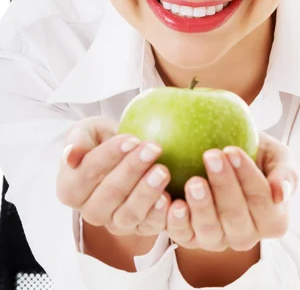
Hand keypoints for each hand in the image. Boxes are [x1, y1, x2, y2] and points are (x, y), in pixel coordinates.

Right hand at [56, 116, 171, 236]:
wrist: (128, 153)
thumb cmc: (104, 139)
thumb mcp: (89, 130)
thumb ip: (78, 138)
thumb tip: (71, 155)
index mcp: (70, 188)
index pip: (86, 173)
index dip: (109, 156)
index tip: (132, 138)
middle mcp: (91, 211)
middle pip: (109, 194)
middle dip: (132, 170)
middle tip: (153, 149)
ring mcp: (115, 222)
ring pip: (129, 214)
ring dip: (147, 192)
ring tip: (163, 171)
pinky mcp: (140, 229)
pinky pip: (150, 227)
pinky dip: (160, 215)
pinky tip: (170, 198)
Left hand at [166, 131, 298, 250]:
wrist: (223, 156)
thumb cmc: (254, 153)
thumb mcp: (276, 156)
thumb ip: (285, 172)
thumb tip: (281, 194)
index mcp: (273, 220)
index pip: (264, 203)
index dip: (248, 178)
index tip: (232, 150)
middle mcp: (246, 236)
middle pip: (237, 218)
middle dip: (224, 186)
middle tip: (211, 156)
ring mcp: (218, 240)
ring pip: (211, 232)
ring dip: (202, 207)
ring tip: (193, 180)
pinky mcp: (191, 238)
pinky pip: (184, 236)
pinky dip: (177, 223)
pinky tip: (174, 202)